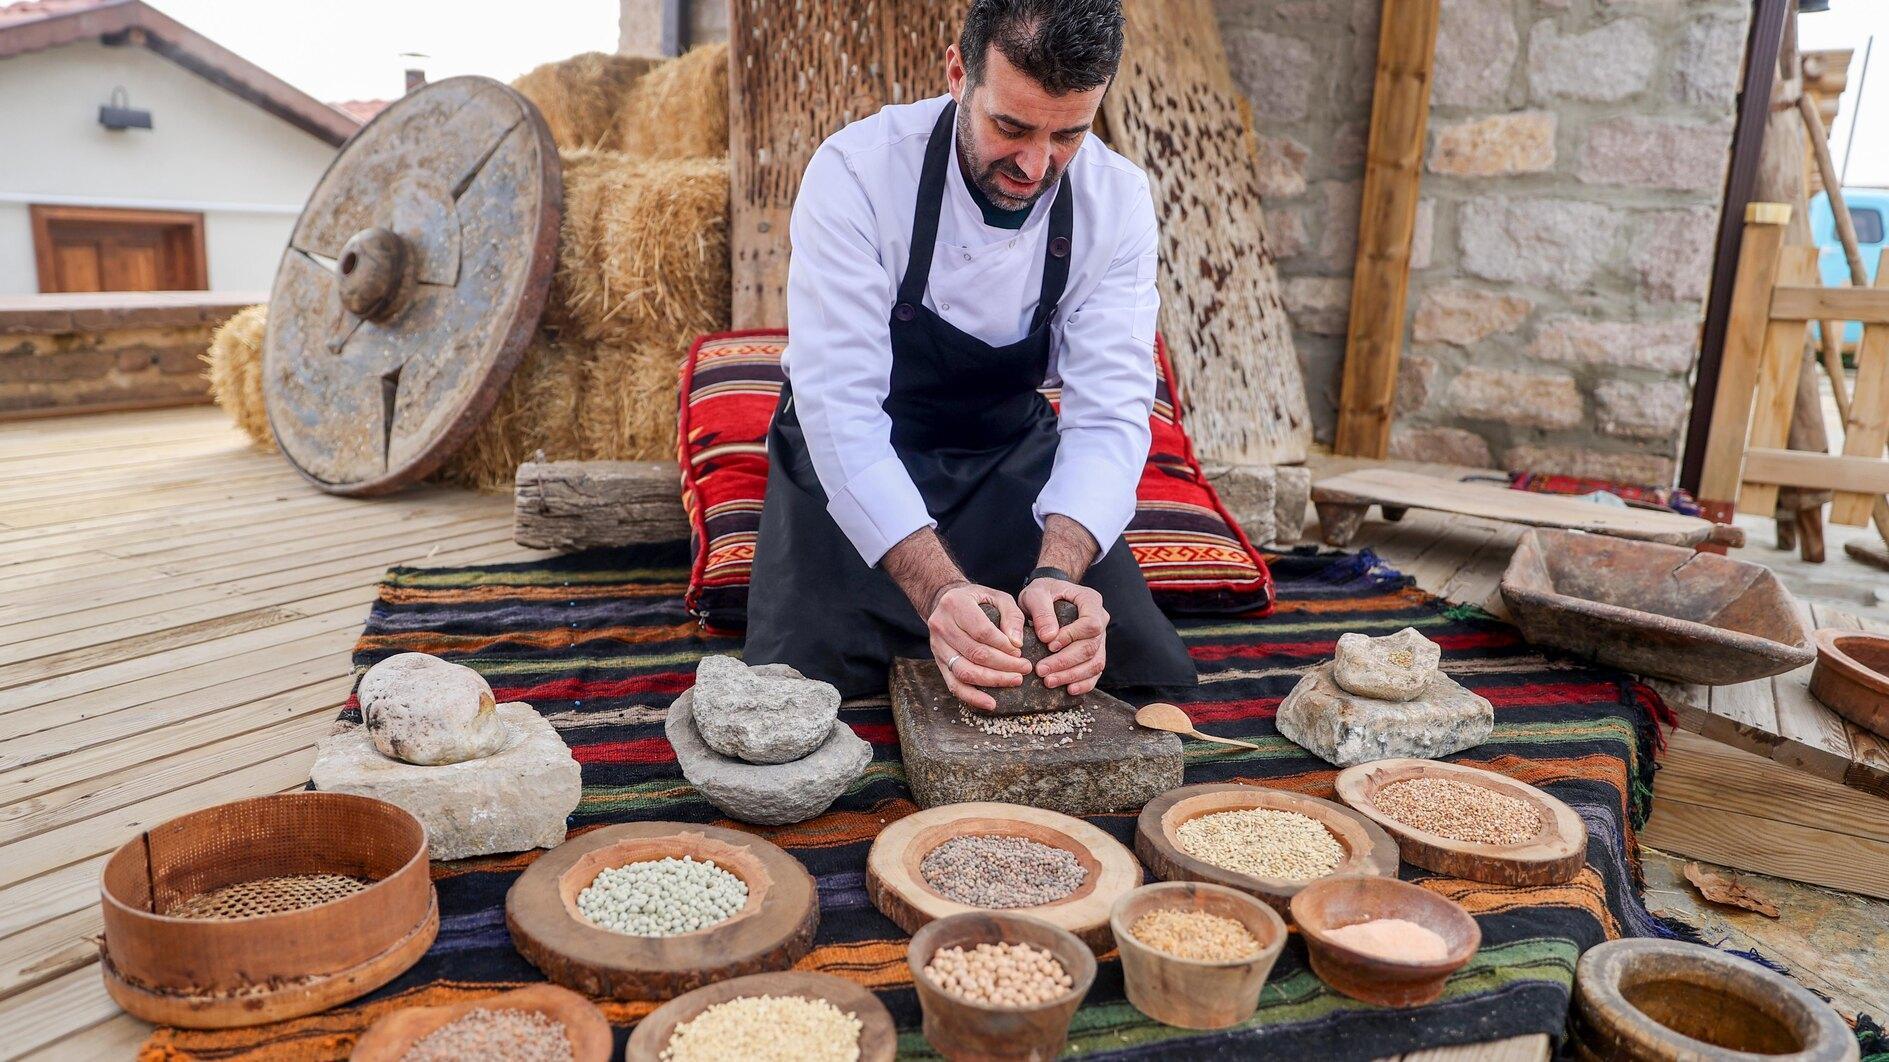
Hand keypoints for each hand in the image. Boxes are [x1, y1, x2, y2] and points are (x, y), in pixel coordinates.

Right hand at [928, 583, 1030, 710]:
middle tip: (1025, 668)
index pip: (982, 631)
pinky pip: (954, 685)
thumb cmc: (976, 600)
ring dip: (993, 680)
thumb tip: (1016, 642)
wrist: (946, 602)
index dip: (1003, 645)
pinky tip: (991, 703)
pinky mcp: (939, 663)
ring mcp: (937, 646)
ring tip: (1015, 680)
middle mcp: (942, 626)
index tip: (1020, 651)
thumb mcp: (997, 596)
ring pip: (965, 671)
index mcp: (955, 605)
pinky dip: (972, 697)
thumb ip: (1011, 615)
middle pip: (975, 653)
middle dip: (1004, 664)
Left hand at [1019, 578, 1107, 695]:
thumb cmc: (1043, 592)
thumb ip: (1041, 612)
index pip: (1090, 624)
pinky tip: (1069, 689)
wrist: (1048, 596)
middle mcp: (1101, 619)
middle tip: (1042, 671)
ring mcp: (1100, 638)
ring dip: (1073, 676)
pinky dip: (1084, 683)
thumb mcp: (1036, 594)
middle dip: (1066, 662)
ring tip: (1050, 682)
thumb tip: (1048, 637)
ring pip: (1095, 662)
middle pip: (1091, 647)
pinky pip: (1096, 671)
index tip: (1049, 645)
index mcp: (1091, 601)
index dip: (1071, 637)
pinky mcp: (1095, 652)